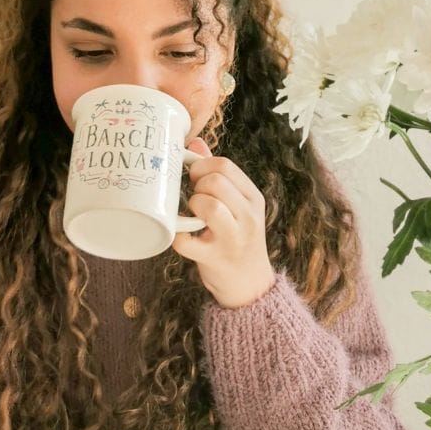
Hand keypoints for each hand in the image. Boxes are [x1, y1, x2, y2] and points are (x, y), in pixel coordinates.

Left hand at [171, 136, 276, 308]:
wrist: (250, 285)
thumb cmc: (238, 237)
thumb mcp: (238, 205)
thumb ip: (219, 174)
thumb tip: (195, 144)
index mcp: (253, 198)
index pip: (225, 165)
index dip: (201, 166)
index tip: (194, 177)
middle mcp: (247, 216)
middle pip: (215, 182)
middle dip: (196, 185)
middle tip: (193, 197)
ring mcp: (232, 239)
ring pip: (208, 206)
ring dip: (192, 207)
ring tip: (193, 215)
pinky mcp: (214, 259)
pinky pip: (185, 240)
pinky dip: (177, 236)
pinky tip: (183, 235)